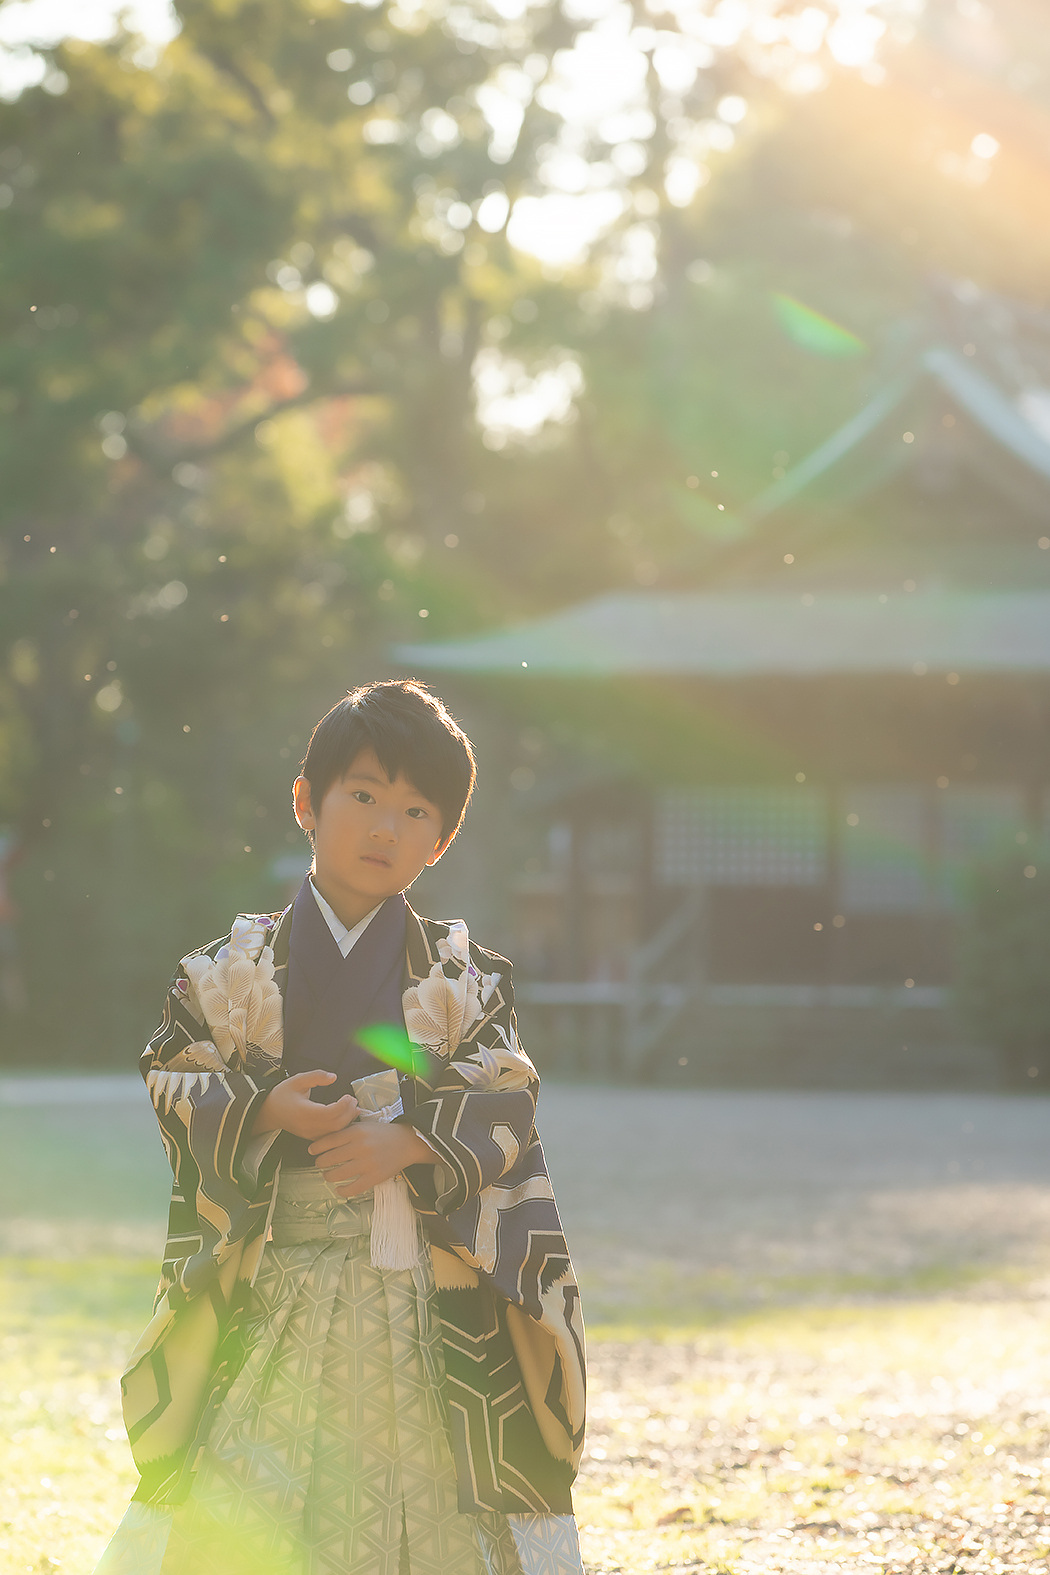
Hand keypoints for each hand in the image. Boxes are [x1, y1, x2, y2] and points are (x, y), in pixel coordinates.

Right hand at [251, 1070, 358, 1139]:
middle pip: (335, 1125)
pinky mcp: (311, 1137)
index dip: (343, 1106)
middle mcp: (308, 1126)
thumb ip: (316, 1076)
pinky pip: (329, 1136)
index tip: (348, 1095)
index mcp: (304, 1112)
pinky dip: (340, 1128)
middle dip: (348, 1113)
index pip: (329, 1113)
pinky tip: (346, 1118)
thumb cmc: (283, 1094)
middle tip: (354, 1100)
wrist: (269, 1111)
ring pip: (334, 1133)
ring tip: (354, 1108)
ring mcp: (309, 1134)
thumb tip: (334, 1077)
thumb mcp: (298, 1080)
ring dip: (347, 1121)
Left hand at [308, 1120, 435, 1197]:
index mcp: (356, 1132)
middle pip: (329, 1159)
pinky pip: (352, 1188)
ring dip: (328, 1176)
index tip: (311, 1151)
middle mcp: (359, 1147)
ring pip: (337, 1174)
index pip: (328, 1141)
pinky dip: (342, 1191)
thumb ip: (346, 1132)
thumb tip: (324, 1141)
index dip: (316, 1147)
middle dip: (320, 1163)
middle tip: (319, 1164)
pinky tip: (340, 1189)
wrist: (407, 1142)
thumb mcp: (364, 1126)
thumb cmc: (382, 1134)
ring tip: (328, 1176)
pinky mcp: (374, 1177)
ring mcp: (367, 1163)